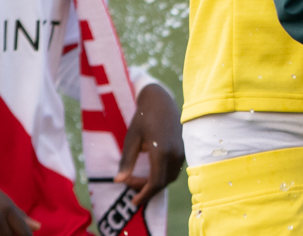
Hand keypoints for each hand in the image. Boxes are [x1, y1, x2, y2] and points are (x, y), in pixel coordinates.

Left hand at [115, 83, 184, 204]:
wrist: (161, 101)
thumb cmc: (143, 118)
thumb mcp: (131, 138)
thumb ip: (126, 161)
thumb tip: (119, 181)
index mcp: (162, 152)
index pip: (155, 183)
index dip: (144, 194)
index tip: (132, 201)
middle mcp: (175, 154)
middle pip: (163, 183)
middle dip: (145, 189)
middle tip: (128, 184)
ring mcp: (181, 152)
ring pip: (169, 178)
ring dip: (154, 183)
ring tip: (137, 179)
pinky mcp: (182, 150)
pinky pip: (173, 170)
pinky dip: (162, 176)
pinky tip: (149, 172)